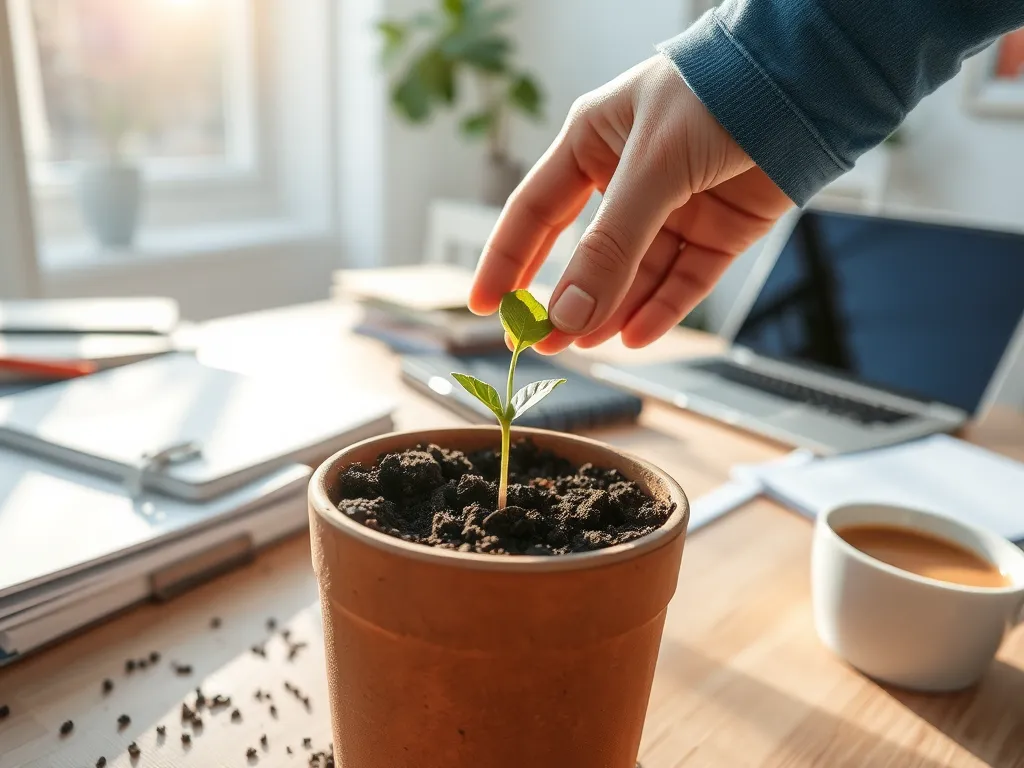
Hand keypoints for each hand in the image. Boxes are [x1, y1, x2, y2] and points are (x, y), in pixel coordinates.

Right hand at [468, 54, 793, 353]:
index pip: (534, 211)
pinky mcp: (717, 232)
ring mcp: (674, 209)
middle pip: (586, 254)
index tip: (485, 306)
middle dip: (565, 300)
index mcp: (594, 144)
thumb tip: (567, 316)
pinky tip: (637, 336)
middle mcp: (629, 180)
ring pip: (636, 274)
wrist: (805, 86)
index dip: (507, 259)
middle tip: (541, 345)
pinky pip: (682, 281)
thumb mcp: (649, 170)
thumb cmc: (714, 98)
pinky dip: (662, 309)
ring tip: (589, 345)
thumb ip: (608, 247)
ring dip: (613, 311)